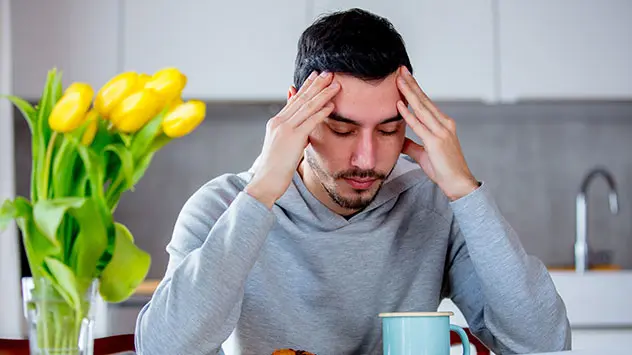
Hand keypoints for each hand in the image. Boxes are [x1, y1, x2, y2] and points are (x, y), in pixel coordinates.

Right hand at [246, 71, 339, 207]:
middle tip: (328, 73)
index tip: (316, 76)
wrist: (266, 181)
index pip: (293, 100)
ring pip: (307, 107)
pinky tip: (331, 105)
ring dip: (323, 94)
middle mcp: (279, 122)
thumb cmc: (275, 168)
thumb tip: (303, 131)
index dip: (306, 87)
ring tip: (335, 84)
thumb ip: (292, 134)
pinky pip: (310, 121)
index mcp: (275, 122)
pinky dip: (322, 112)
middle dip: (316, 84)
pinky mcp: (293, 138)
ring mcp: (285, 129)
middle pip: (301, 99)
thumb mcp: (281, 147)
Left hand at [396, 66, 478, 200]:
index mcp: (443, 124)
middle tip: (400, 70)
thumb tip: (399, 140)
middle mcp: (444, 124)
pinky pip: (419, 125)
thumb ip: (412, 145)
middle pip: (423, 100)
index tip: (405, 77)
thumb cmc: (443, 169)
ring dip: (408, 93)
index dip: (414, 89)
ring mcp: (441, 131)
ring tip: (398, 80)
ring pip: (421, 108)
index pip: (425, 102)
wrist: (458, 182)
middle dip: (411, 84)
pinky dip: (408, 114)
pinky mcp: (435, 142)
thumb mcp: (424, 154)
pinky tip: (399, 105)